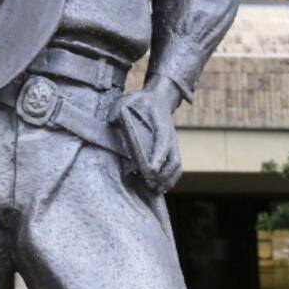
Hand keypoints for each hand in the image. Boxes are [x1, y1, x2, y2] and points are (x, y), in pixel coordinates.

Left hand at [108, 74, 183, 193]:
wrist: (159, 99)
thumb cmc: (142, 101)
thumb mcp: (130, 99)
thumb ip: (120, 109)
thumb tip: (112, 121)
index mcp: (162, 126)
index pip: (162, 143)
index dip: (157, 158)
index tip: (150, 171)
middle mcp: (171, 138)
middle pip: (173, 160)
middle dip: (162, 175)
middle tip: (148, 184)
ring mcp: (173, 145)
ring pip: (176, 167)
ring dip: (167, 180)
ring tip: (153, 189)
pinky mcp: (172, 151)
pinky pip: (177, 169)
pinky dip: (171, 180)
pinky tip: (159, 187)